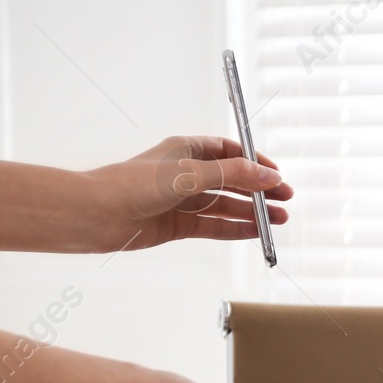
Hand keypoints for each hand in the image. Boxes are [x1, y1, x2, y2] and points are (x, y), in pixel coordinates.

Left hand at [85, 136, 294, 252]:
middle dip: (259, 189)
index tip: (276, 174)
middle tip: (285, 198)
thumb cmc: (134, 184)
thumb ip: (233, 174)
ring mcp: (183, 201)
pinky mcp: (179, 225)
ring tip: (278, 219)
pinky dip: (237, 229)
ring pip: (227, 205)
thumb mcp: (191, 174)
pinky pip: (215, 226)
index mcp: (186, 150)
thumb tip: (268, 175)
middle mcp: (186, 174)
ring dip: (253, 211)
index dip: (255, 161)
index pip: (230, 151)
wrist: (96, 214)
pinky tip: (255, 231)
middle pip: (233, 179)